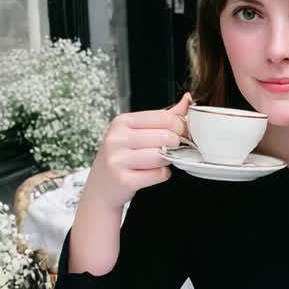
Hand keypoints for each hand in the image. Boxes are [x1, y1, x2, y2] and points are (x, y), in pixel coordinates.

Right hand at [81, 92, 191, 212]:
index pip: (163, 117)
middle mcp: (117, 138)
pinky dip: (161, 175)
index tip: (181, 132)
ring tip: (158, 161)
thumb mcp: (136, 132)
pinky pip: (158, 174)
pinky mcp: (124, 180)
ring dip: (167, 161)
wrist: (101, 188)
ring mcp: (118, 159)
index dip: (180, 126)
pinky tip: (150, 173)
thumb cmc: (122, 157)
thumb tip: (187, 100)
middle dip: (174, 145)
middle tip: (170, 149)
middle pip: (165, 137)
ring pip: (162, 156)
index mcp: (122, 122)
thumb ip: (164, 117)